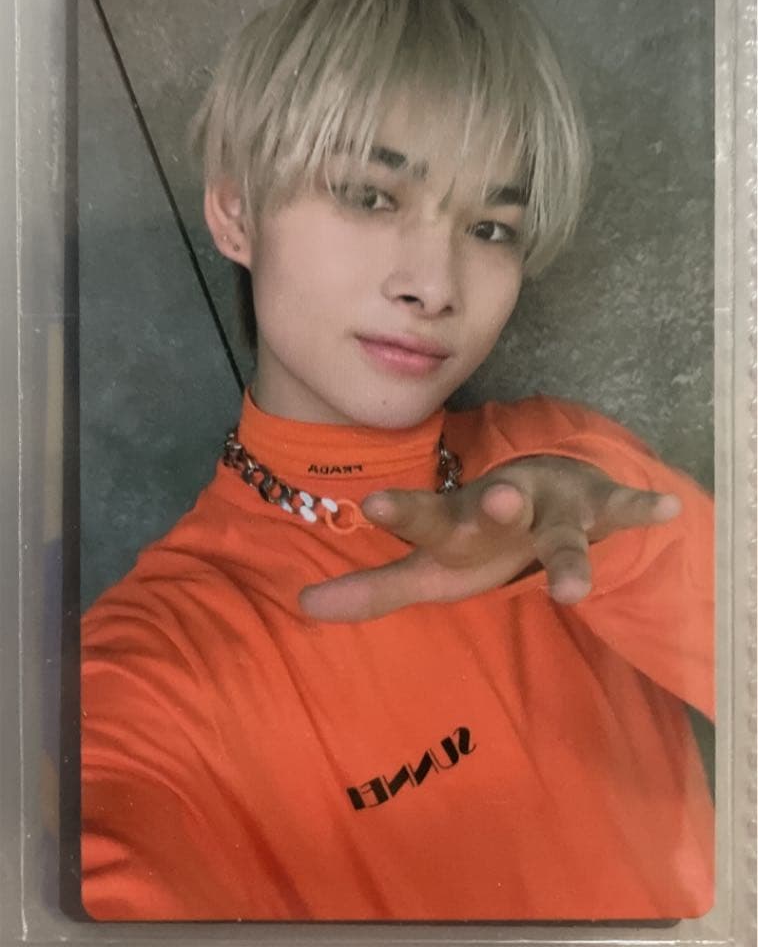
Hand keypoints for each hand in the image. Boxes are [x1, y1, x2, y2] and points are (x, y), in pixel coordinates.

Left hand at [298, 456, 680, 621]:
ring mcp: (548, 507)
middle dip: (492, 506)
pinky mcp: (593, 509)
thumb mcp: (429, 572)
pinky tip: (665, 508)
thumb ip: (372, 590)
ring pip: (560, 526)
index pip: (423, 519)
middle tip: (495, 499)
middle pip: (490, 511)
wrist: (540, 493)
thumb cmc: (476, 541)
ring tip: (574, 583)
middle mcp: (498, 508)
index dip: (400, 511)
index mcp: (454, 525)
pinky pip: (619, 511)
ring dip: (568, 546)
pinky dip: (639, 510)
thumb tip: (300, 605)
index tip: (371, 503)